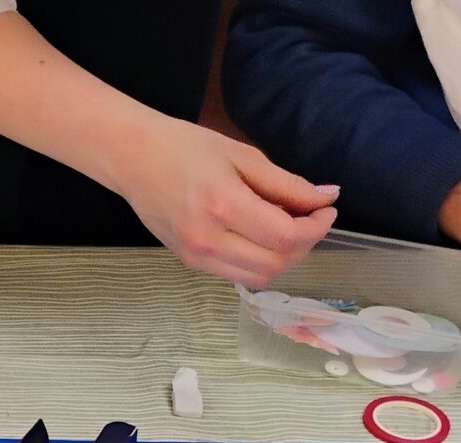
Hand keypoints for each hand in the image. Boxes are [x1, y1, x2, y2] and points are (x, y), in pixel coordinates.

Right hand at [104, 115, 337, 285]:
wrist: (133, 159)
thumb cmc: (185, 147)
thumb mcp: (241, 155)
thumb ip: (286, 183)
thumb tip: (325, 198)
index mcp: (224, 206)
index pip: (286, 237)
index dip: (316, 227)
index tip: (327, 209)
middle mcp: (209, 240)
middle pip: (276, 264)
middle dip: (305, 244)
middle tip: (311, 219)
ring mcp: (197, 257)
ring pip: (259, 277)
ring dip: (284, 258)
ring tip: (289, 230)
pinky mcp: (191, 263)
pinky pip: (238, 273)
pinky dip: (260, 260)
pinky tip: (261, 236)